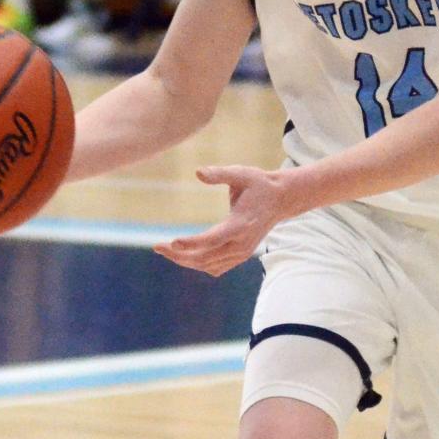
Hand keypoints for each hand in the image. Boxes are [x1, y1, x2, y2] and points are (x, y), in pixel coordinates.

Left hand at [154, 165, 286, 275]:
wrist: (280, 199)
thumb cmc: (258, 184)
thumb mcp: (241, 173)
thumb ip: (220, 173)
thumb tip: (197, 172)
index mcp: (241, 224)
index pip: (213, 240)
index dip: (192, 243)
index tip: (172, 241)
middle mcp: (242, 244)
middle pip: (206, 257)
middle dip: (179, 254)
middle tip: (158, 247)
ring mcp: (242, 253)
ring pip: (208, 265)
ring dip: (185, 260)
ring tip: (164, 251)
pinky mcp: (240, 256)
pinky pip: (214, 267)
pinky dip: (197, 264)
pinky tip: (182, 255)